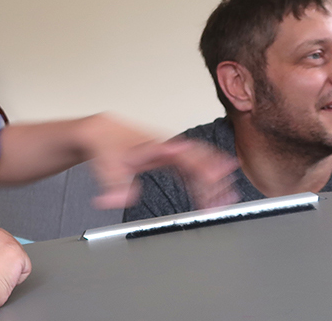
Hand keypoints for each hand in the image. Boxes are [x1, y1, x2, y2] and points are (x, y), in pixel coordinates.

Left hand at [84, 115, 238, 209]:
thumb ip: (114, 183)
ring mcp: (171, 152)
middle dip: (215, 176)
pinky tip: (216, 190)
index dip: (199, 165)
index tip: (212, 178)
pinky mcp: (170, 158)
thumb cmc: (107, 142)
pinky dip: (206, 179)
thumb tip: (120, 201)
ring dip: (214, 180)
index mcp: (155, 144)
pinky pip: (193, 168)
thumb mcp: (105, 163)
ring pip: (200, 162)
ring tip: (228, 198)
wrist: (103, 131)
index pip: (183, 155)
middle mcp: (167, 146)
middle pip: (199, 158)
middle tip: (227, 196)